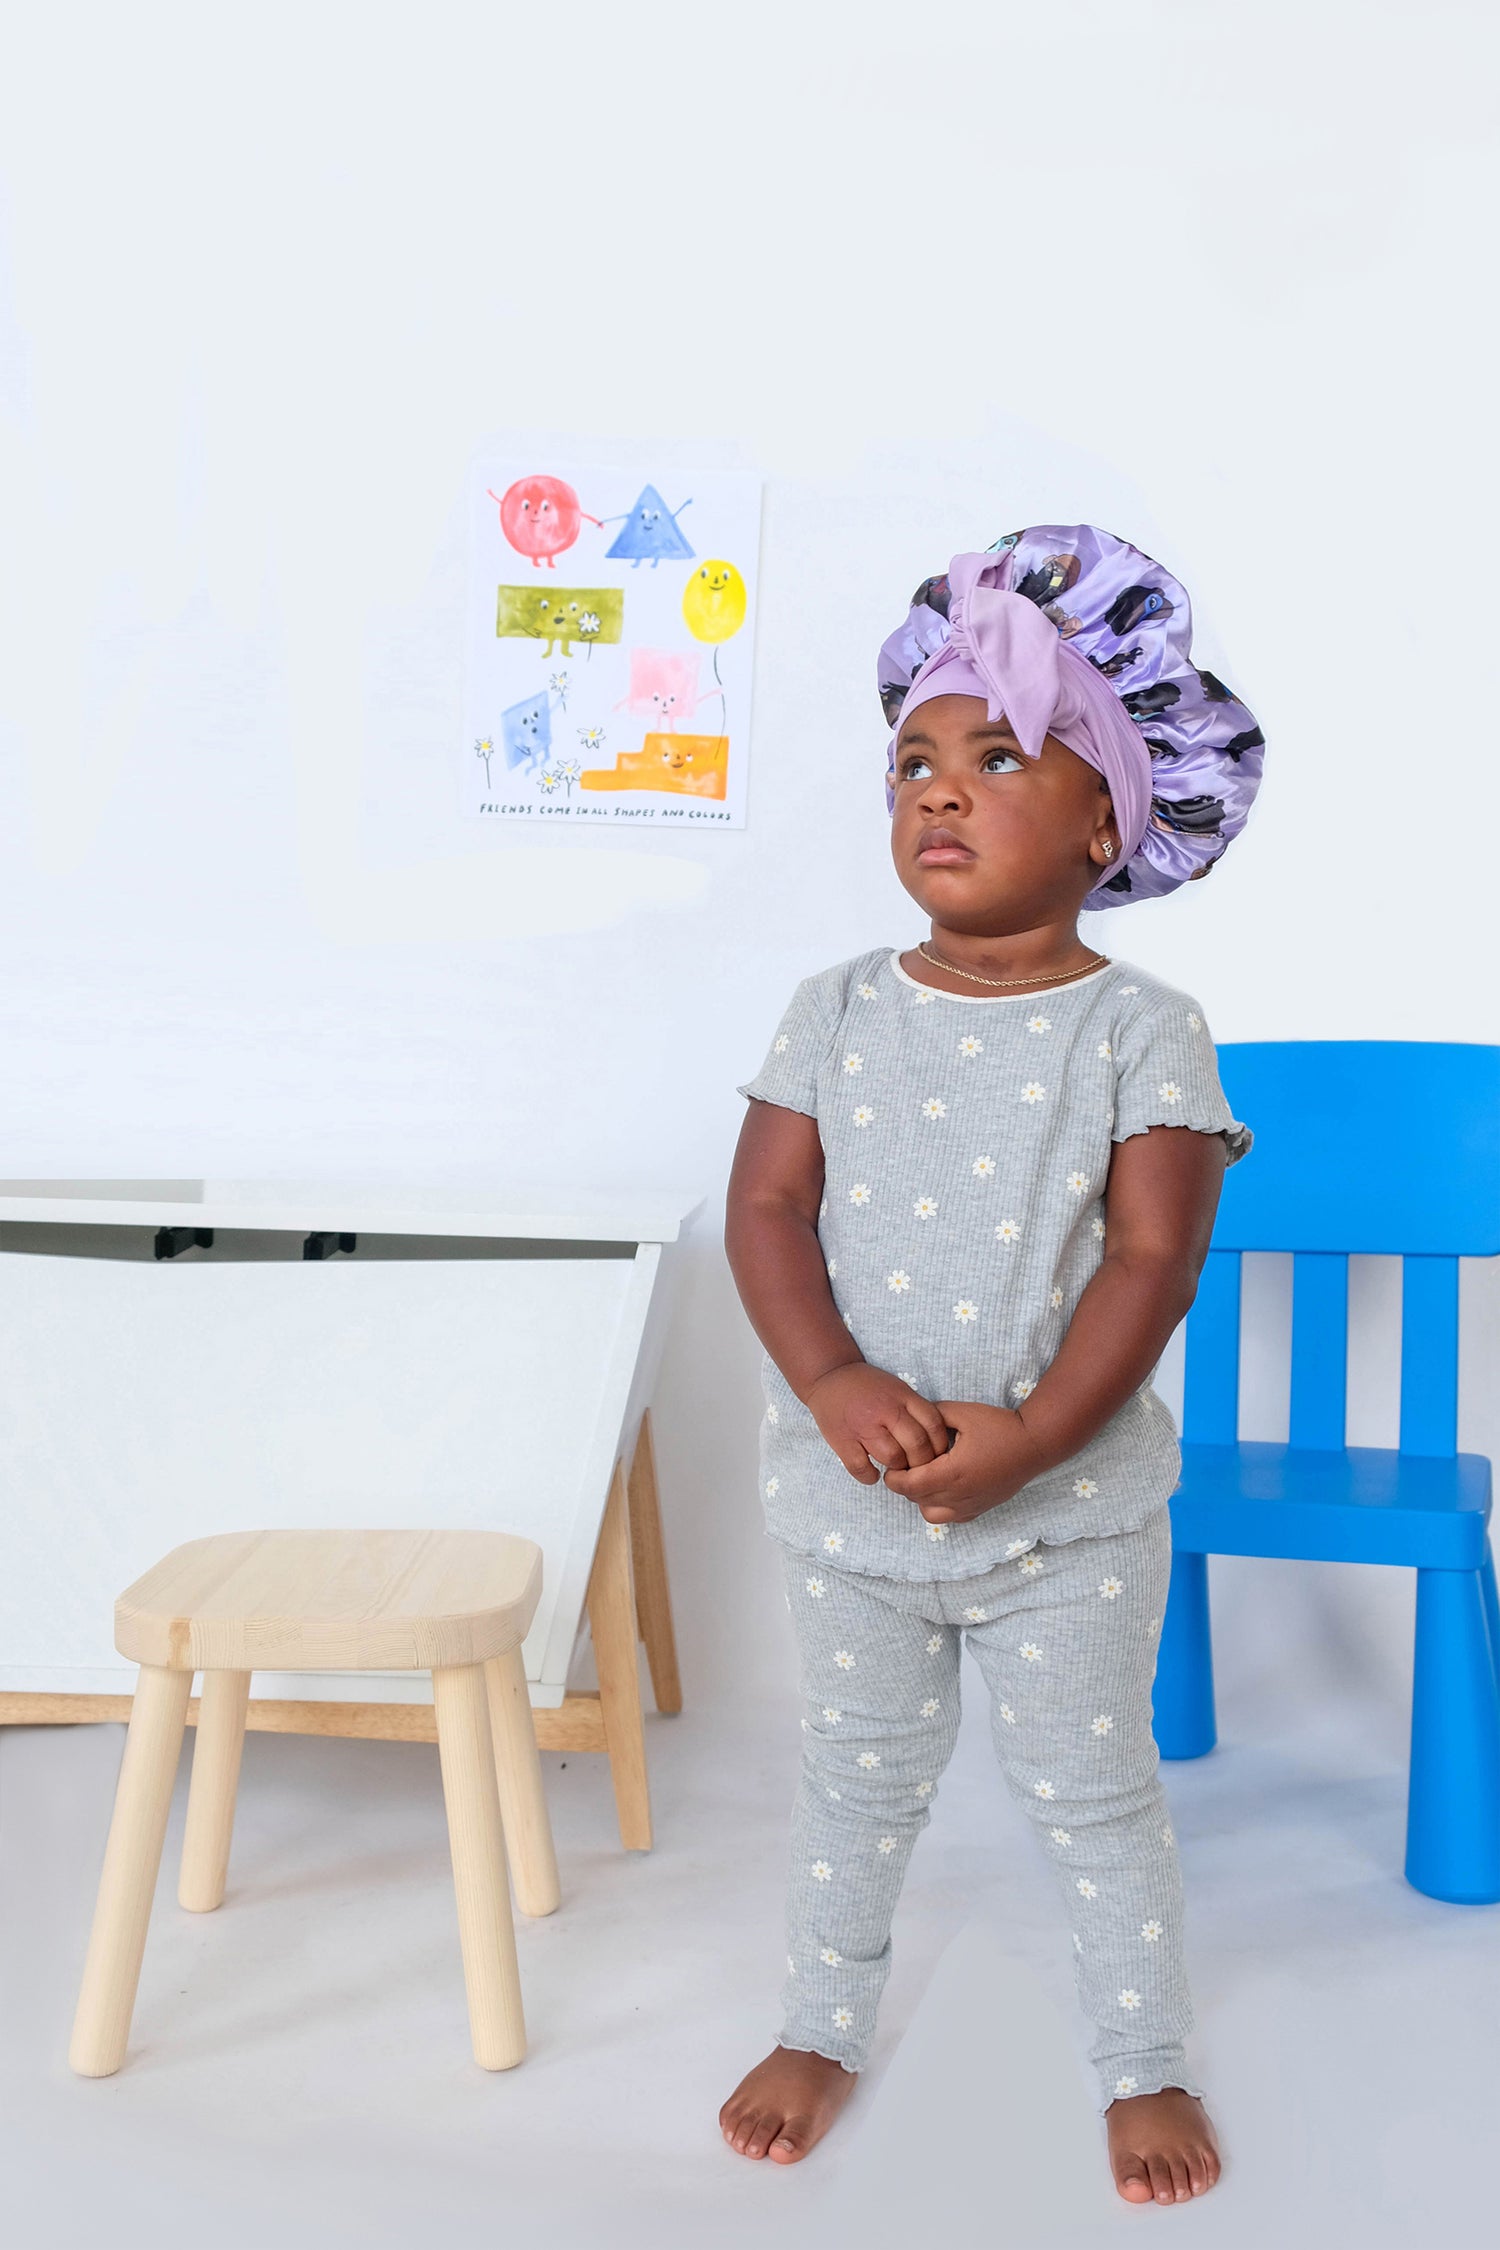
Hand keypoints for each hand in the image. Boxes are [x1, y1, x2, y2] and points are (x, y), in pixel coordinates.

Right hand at [803, 1365, 952, 1484]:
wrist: (829, 1376)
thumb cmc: (868, 1386)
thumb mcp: (898, 1388)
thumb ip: (915, 1410)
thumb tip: (938, 1442)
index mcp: (902, 1396)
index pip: (933, 1424)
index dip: (940, 1445)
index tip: (936, 1455)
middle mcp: (885, 1410)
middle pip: (917, 1445)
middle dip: (922, 1463)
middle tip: (917, 1468)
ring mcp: (863, 1426)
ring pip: (893, 1458)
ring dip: (898, 1470)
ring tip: (896, 1470)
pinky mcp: (842, 1440)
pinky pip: (862, 1467)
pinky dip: (870, 1476)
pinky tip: (872, 1473)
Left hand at [881, 1400, 1050, 1523]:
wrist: (1034, 1443)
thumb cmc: (999, 1426)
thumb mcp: (961, 1412)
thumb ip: (932, 1415)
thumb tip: (912, 1420)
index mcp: (952, 1472)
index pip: (908, 1486)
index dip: (894, 1477)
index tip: (895, 1462)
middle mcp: (959, 1495)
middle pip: (916, 1500)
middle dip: (905, 1484)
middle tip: (906, 1464)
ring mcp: (971, 1505)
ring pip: (931, 1514)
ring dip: (921, 1498)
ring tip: (926, 1477)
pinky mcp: (981, 1508)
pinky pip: (951, 1518)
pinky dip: (940, 1507)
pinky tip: (945, 1486)